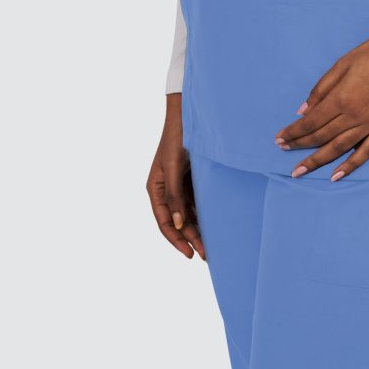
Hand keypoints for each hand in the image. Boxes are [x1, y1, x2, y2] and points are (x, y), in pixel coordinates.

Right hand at [146, 93, 206, 260]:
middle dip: (190, 238)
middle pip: (177, 221)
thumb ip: (175, 196)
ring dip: (197, 228)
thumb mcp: (174, 167)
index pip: (165, 222)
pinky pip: (196, 201)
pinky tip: (213, 223)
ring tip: (211, 244)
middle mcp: (165, 189)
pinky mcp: (190, 178)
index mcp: (155, 188)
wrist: (189, 114)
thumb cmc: (177, 137)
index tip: (190, 254)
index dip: (176, 240)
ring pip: (187, 213)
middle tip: (206, 254)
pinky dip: (203, 213)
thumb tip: (178, 226)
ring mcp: (179, 184)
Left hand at [273, 25, 368, 180]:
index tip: (279, 138)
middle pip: (321, 137)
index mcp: (342, 97)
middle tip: (283, 152)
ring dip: (317, 161)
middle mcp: (354, 115)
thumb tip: (303, 110)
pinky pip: (366, 152)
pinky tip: (336, 175)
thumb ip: (322, 88)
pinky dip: (351, 166)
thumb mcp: (343, 62)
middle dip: (299, 146)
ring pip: (339, 148)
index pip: (311, 121)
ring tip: (300, 170)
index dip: (293, 131)